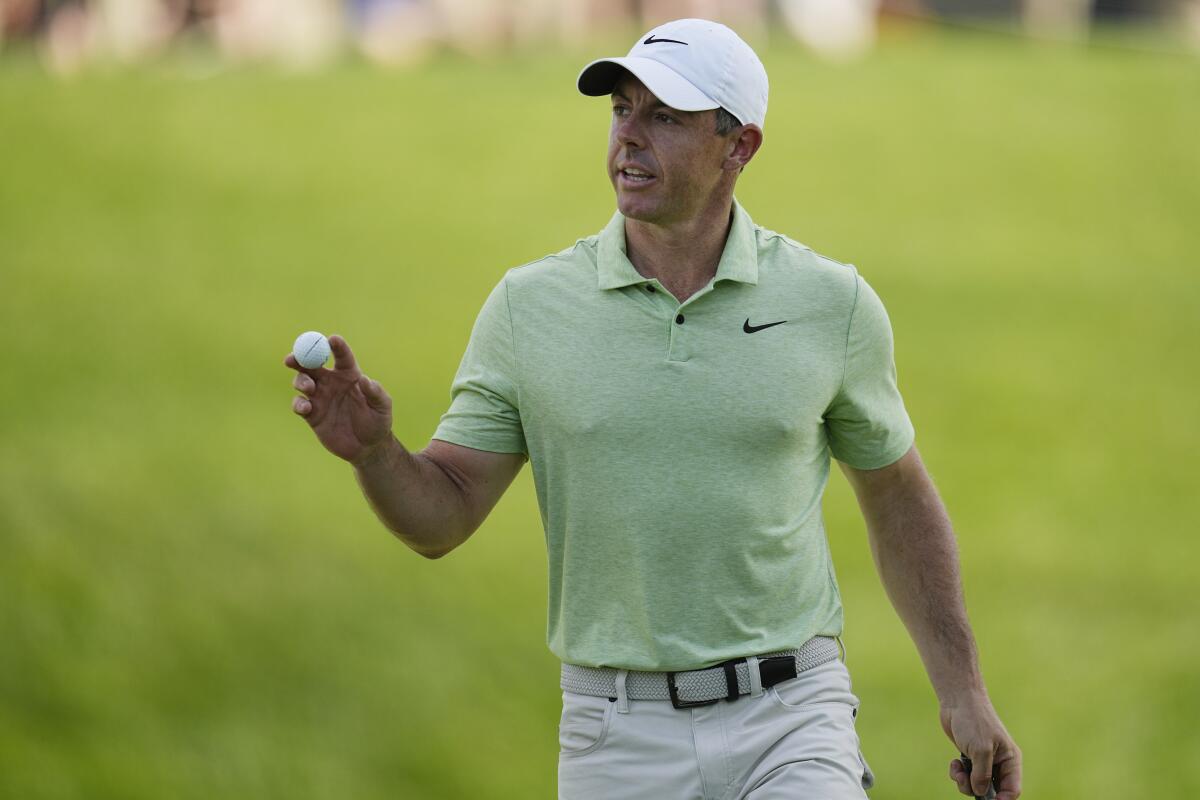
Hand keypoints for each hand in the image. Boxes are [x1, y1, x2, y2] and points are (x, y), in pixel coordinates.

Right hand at [285, 335, 393, 464]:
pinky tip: (306, 407)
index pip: (342, 356)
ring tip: (309, 387)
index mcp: (349, 375)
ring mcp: (320, 398)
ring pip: (302, 381)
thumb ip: (375, 393)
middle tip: (293, 358)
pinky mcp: (312, 414)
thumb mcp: (383, 407)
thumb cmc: (378, 422)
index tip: (332, 339)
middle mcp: (332, 383)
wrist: (367, 447)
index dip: (336, 346)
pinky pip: (299, 404)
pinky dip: (299, 404)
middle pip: (312, 364)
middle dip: (301, 358)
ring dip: (300, 380)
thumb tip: (365, 379)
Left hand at [941, 694, 1021, 798]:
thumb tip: (979, 793)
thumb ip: (982, 774)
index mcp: (1010, 760)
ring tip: (958, 770)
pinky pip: (966, 776)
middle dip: (978, 791)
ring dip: (965, 782)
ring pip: (977, 785)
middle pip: (993, 790)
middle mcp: (999, 762)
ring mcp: (984, 761)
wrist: (958, 701)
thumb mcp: (980, 750)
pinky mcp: (970, 757)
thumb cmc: (974, 721)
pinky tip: (955, 763)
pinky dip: (959, 773)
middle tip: (966, 782)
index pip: (1012, 789)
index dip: (1003, 799)